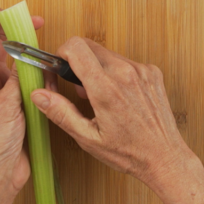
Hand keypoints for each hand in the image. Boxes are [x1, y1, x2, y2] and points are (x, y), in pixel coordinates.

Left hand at [0, 6, 43, 196]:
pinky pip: (30, 76)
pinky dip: (41, 72)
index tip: (8, 13)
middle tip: (36, 23)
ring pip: (16, 56)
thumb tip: (28, 56)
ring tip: (44, 53)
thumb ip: (18, 79)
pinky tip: (49, 79)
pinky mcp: (19, 98)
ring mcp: (4, 86)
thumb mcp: (5, 107)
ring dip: (31, 50)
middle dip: (15, 26)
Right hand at [29, 37, 191, 187]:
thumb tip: (38, 94)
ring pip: (106, 54)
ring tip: (99, 97)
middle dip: (77, 61)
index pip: (76, 47)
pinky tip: (118, 96)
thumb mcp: (88, 138)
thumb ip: (60, 113)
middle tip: (78, 88)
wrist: (165, 157)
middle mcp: (125, 73)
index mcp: (106, 89)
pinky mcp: (152, 72)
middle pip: (89, 46)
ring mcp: (141, 70)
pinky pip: (125, 62)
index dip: (61, 53)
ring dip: (97, 68)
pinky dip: (116, 73)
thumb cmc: (128, 152)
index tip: (59, 67)